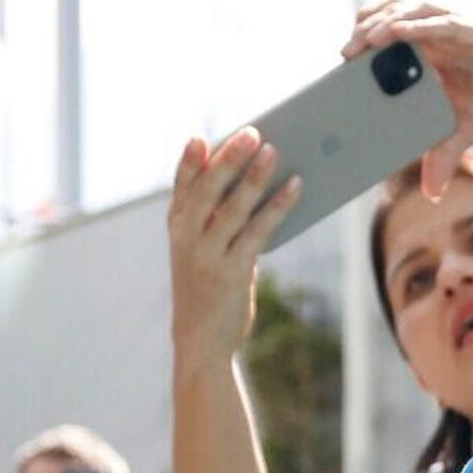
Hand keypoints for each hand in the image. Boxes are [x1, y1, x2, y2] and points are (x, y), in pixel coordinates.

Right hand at [169, 131, 297, 375]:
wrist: (200, 341)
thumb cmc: (207, 288)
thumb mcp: (202, 251)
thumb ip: (217, 219)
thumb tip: (258, 180)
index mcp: (177, 227)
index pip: (180, 187)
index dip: (188, 161)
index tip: (199, 137)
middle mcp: (187, 238)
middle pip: (208, 189)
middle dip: (229, 158)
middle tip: (251, 132)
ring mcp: (208, 255)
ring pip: (233, 207)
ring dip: (255, 176)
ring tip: (275, 151)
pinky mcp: (232, 272)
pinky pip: (258, 230)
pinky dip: (277, 206)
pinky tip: (295, 187)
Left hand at [343, 1, 472, 202]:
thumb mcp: (470, 130)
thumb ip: (445, 153)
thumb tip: (431, 191)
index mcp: (433, 51)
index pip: (388, 32)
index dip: (363, 38)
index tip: (341, 61)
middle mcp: (441, 34)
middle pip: (392, 15)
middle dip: (366, 30)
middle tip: (346, 55)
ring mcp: (459, 28)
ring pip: (413, 11)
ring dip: (385, 23)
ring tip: (364, 42)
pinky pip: (444, 22)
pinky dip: (418, 26)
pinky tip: (397, 33)